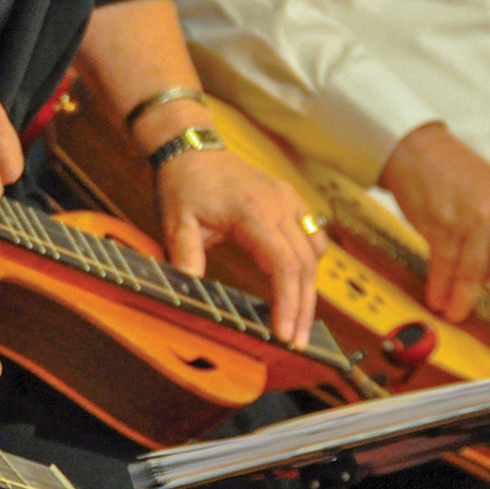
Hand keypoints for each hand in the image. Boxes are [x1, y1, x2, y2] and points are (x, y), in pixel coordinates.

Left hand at [155, 148, 327, 346]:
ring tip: (299, 322)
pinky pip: (311, 236)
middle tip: (297, 341)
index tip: (284, 332)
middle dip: (303, 307)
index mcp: (255, 212)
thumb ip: (185, 253)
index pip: (283, 264)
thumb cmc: (184, 183)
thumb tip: (191, 285)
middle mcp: (280, 205)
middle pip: (305, 264)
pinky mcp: (290, 201)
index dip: (288, 301)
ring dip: (309, 289)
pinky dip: (310, 263)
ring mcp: (289, 201)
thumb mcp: (176, 220)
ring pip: (314, 252)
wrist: (191, 147)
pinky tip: (300, 285)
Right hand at [379, 123, 489, 321]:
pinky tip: (437, 298)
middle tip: (482, 289)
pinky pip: (445, 267)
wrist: (420, 151)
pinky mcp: (442, 227)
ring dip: (463, 299)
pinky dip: (440, 287)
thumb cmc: (458, 173)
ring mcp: (471, 221)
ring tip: (455, 312)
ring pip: (475, 274)